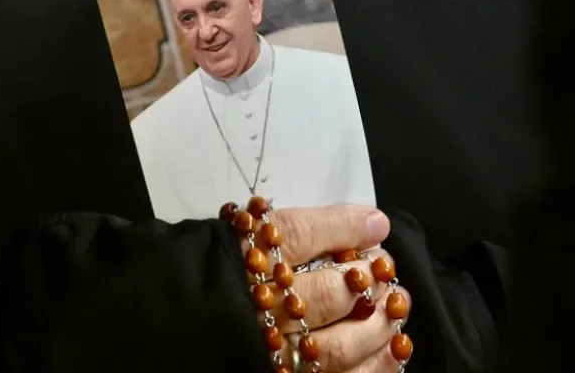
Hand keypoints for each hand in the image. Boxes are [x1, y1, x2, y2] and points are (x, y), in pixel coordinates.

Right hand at [239, 203, 411, 371]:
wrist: (186, 320)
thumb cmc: (228, 267)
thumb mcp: (253, 235)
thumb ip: (309, 226)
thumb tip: (375, 222)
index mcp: (241, 260)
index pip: (299, 235)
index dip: (345, 229)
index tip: (375, 226)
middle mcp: (257, 309)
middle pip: (325, 295)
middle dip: (367, 281)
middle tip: (385, 268)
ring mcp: (273, 352)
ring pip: (336, 347)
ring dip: (377, 324)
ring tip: (394, 303)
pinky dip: (374, 365)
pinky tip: (393, 346)